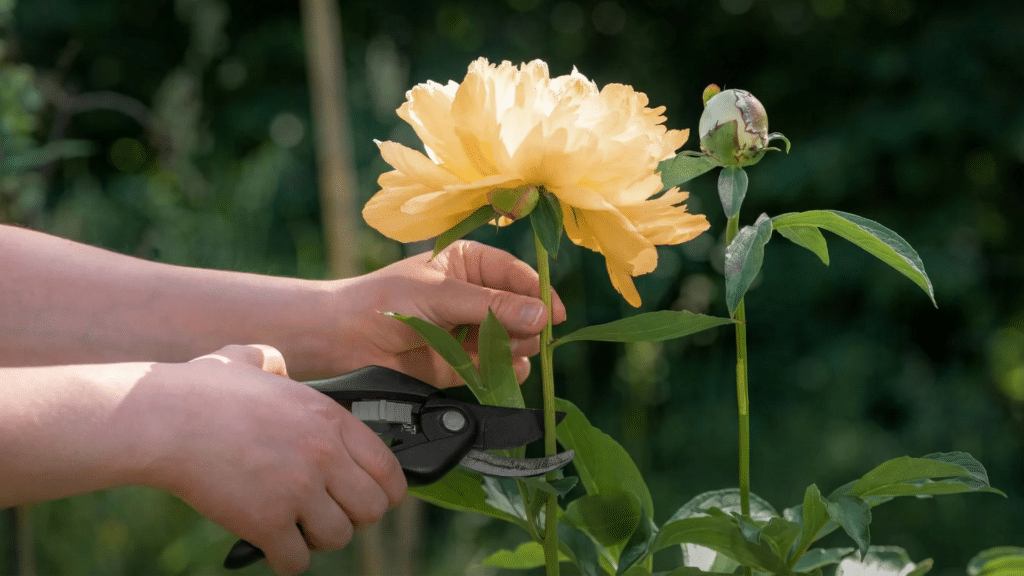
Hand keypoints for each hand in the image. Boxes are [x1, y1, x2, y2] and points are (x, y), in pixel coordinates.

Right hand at [141, 345, 405, 574]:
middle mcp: (324, 454)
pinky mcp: (266, 521)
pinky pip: (297, 560)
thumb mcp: (250, 359)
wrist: (161, 419)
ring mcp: (297, 489)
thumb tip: (276, 365)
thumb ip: (274, 362)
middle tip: (330, 514)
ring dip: (319, 539)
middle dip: (354, 517)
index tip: (369, 496)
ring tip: (298, 528)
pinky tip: (272, 545)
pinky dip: (286, 559)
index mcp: (330, 419)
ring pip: (339, 537)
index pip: (388, 468)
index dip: (384, 490)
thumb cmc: (199, 391)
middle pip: (373, 508)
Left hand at [331, 240, 566, 387]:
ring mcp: (469, 331)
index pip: (517, 275)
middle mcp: (474, 296)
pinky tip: (503, 372)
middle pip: (521, 310)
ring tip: (505, 352)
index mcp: (470, 263)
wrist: (344, 340)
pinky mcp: (461, 365)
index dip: (539, 293)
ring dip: (515, 349)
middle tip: (526, 337)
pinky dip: (502, 372)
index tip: (556, 315)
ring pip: (512, 342)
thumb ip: (492, 306)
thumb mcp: (442, 294)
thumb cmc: (386, 300)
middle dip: (527, 325)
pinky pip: (495, 369)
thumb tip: (542, 316)